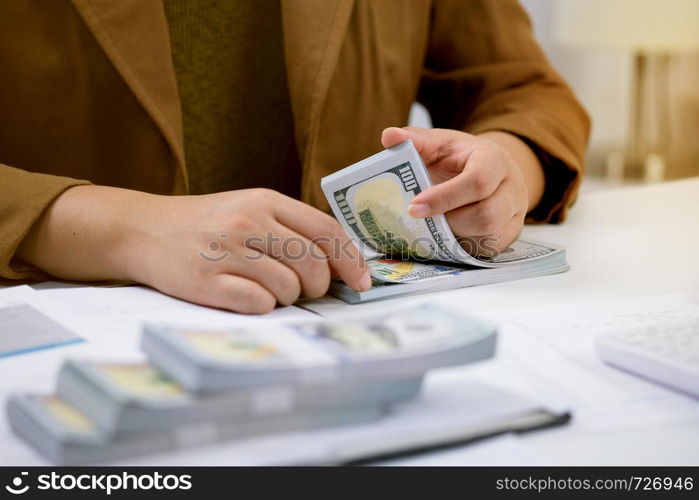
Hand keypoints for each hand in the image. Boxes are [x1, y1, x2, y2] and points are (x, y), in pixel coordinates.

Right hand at [17, 186, 369, 312]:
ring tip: (267, 288)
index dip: (352, 260)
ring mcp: (226, 251)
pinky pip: (258, 304)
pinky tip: (247, 296)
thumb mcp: (249, 208)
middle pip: (313, 263)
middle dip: (319, 285)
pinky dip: (262, 306)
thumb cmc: (206, 223)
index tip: (362, 282)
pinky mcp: (207, 282)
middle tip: (306, 290)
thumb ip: (292, 228)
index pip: (327, 230)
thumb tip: (342, 263)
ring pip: (288, 288)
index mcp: (265, 201)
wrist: (143, 229)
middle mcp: (248, 222)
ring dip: (288, 297)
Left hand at [381, 127, 543, 254]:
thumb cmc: (460, 158)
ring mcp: (514, 215)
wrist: (489, 170)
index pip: (477, 182)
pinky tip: (447, 234)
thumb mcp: (440, 143)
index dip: (444, 198)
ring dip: (455, 235)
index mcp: (494, 160)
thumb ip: (415, 140)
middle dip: (448, 221)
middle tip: (421, 219)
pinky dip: (462, 246)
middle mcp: (513, 188)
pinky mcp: (509, 235)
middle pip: (486, 215)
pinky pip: (487, 250)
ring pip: (487, 236)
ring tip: (435, 224)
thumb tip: (389, 136)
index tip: (413, 208)